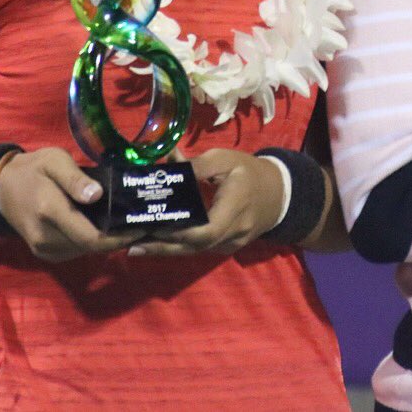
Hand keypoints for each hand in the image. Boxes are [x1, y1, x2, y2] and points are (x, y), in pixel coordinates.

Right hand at [0, 148, 138, 261]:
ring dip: (106, 242)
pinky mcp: (44, 252)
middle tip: (140, 223)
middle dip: (118, 238)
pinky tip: (105, 227)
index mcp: (50, 212)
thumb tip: (97, 195)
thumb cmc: (33, 169)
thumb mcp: (54, 161)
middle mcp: (46, 237)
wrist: (1, 187)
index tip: (142, 227)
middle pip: (91, 247)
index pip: (91, 237)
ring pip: (84, 252)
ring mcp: (43, 248)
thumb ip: (75, 179)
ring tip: (126, 224)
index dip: (119, 237)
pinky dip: (91, 243)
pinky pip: (74, 251)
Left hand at [127, 148, 284, 257]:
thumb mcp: (226, 159)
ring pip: (195, 252)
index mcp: (236, 206)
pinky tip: (157, 243)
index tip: (153, 227)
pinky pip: (200, 250)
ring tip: (136, 246)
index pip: (206, 230)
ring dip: (166, 250)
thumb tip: (167, 163)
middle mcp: (234, 232)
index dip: (179, 234)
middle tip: (132, 244)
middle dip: (163, 246)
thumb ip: (197, 164)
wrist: (278, 194)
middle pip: (195, 247)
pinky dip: (179, 247)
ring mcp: (231, 244)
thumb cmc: (250, 172)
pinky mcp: (226, 248)